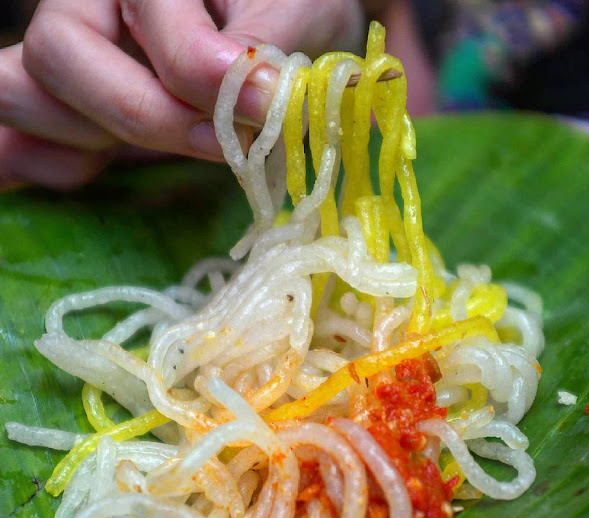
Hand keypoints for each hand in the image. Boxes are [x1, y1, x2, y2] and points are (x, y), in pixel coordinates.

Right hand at [0, 0, 362, 189]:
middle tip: (217, 145)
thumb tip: (257, 97)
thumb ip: (272, 42)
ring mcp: (66, 65)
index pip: (148, 22)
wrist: (274, 27)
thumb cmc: (285, 11)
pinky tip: (111, 167)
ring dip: (92, 139)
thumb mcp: (297, 9)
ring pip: (20, 96)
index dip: (205, 77)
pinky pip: (18, 148)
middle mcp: (86, 9)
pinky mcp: (61, 114)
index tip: (263, 109)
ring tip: (170, 145)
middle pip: (57, 56)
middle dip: (144, 116)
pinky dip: (58, 169)